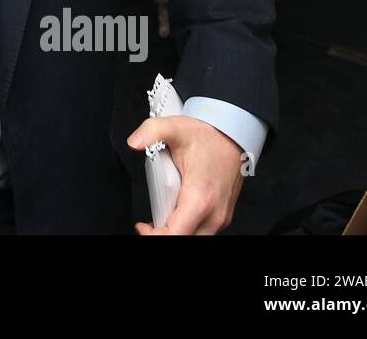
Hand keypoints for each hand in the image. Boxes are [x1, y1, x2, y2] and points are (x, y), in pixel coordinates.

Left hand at [128, 116, 245, 234]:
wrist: (233, 135)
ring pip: (196, 237)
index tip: (143, 227)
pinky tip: (175, 215)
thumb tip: (134, 142)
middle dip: (164, 234)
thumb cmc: (209, 136)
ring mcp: (220, 216)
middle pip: (185, 238)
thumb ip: (151, 132)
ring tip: (160, 220)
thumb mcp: (175, 127)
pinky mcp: (222, 215)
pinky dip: (187, 228)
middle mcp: (214, 212)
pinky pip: (203, 231)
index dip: (155, 235)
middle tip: (148, 225)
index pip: (176, 234)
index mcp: (200, 197)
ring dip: (176, 232)